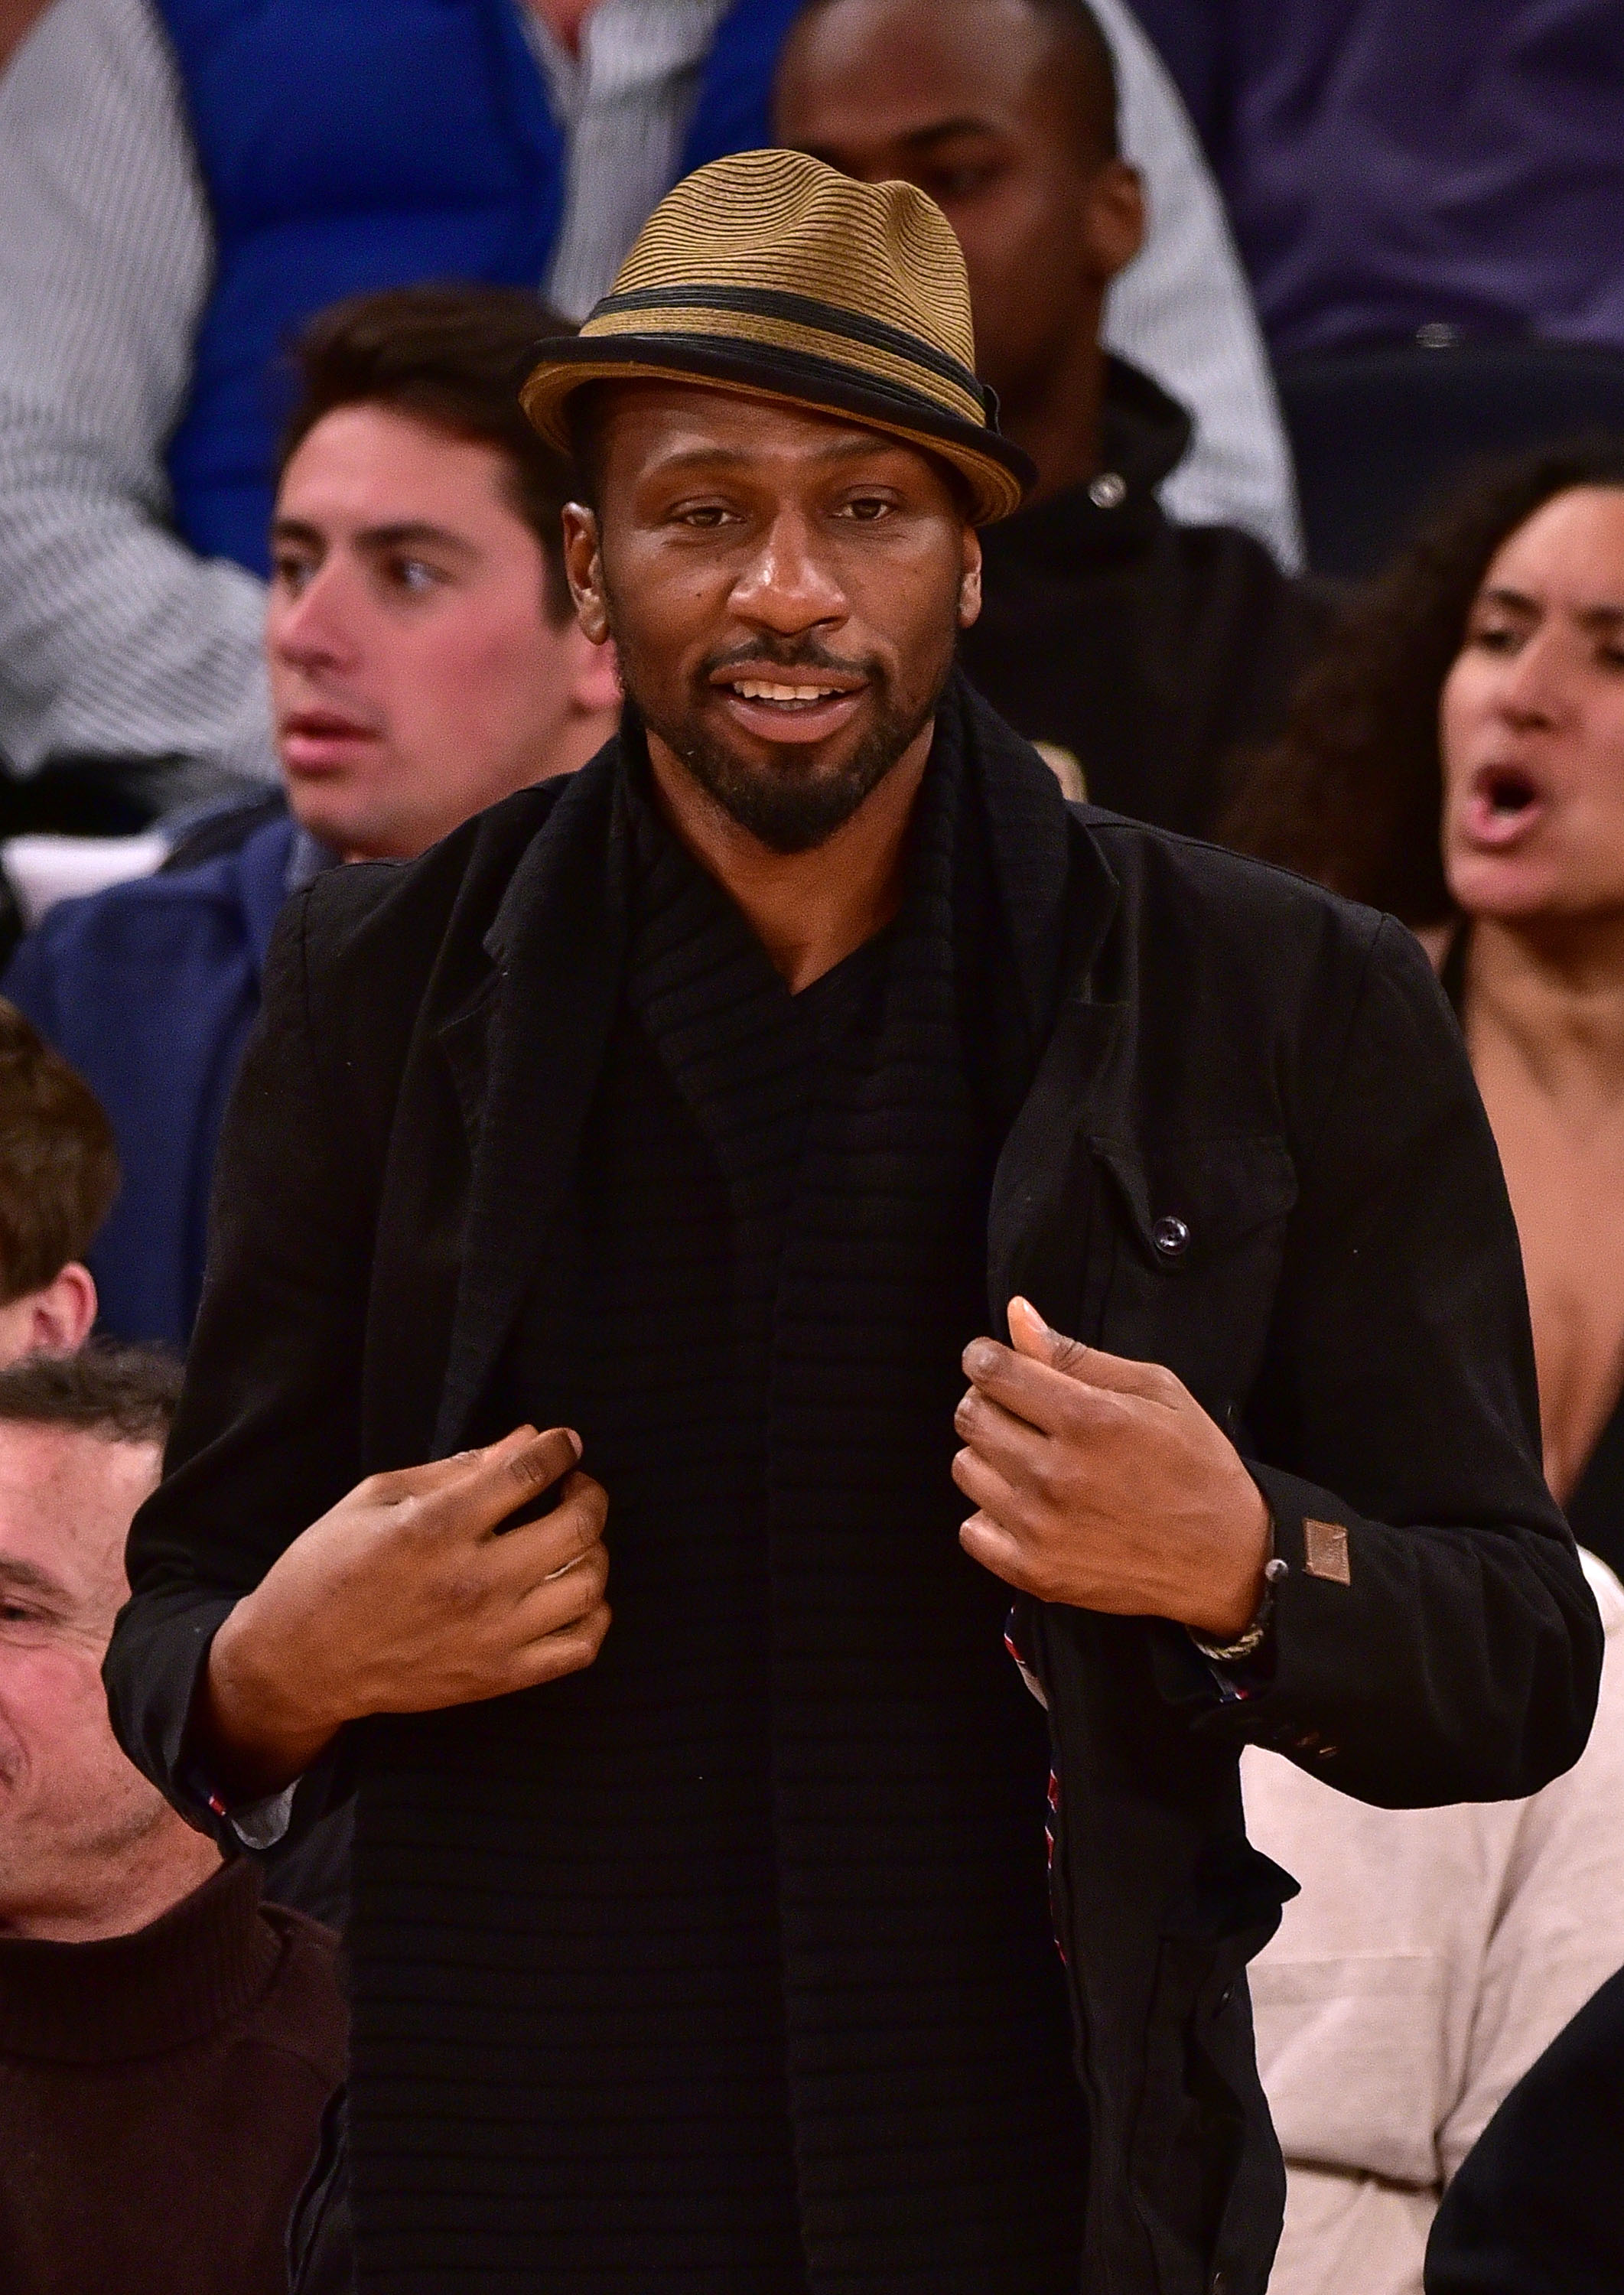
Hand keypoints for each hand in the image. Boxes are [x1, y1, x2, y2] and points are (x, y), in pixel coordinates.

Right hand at [203, 1425, 609, 1794]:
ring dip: (595, 1550)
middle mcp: (472, 1582)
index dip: (560, 1447)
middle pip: (576, 1526)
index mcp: (435, 1528)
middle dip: (589, 1492)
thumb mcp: (376, 1498)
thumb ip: (457, 1468)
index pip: (528, 1472)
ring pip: (588, 1585)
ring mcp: (490, 1635)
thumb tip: (525, 1438)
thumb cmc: (329, 1568)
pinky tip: (571, 1592)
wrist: (298, 1662)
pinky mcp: (497, 1678)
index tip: (564, 1443)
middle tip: (575, 1486)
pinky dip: (594, 1614)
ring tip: (572, 1539)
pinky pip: (580, 1647)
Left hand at [953, 1298, 1268, 1637]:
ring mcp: (1041, 1527)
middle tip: (1023, 1413)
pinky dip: (991, 1515)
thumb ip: (1076, 1355)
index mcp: (1088, 1419)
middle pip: (970, 1416)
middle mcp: (1056, 1473)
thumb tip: (1018, 1317)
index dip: (986, 1358)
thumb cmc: (1196, 1466)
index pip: (991, 1370)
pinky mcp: (1034, 1571)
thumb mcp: (1156, 1390)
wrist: (1227, 1557)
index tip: (996, 1363)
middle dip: (989, 1402)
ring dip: (991, 1458)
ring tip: (1034, 1461)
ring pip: (966, 1468)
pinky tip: (1029, 1508)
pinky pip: (971, 1529)